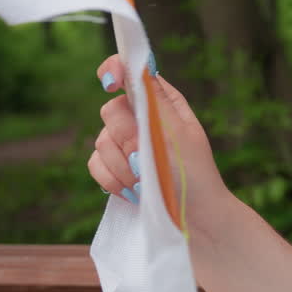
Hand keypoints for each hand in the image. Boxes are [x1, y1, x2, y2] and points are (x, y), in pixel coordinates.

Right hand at [87, 55, 226, 231]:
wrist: (195, 222)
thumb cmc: (194, 176)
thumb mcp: (178, 134)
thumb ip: (152, 103)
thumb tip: (133, 69)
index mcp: (164, 104)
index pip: (132, 73)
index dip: (116, 71)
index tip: (110, 83)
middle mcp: (144, 120)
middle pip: (111, 111)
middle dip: (126, 138)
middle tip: (146, 158)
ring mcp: (127, 145)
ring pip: (100, 141)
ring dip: (123, 166)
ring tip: (148, 182)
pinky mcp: (115, 169)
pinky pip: (95, 164)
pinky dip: (112, 179)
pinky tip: (135, 192)